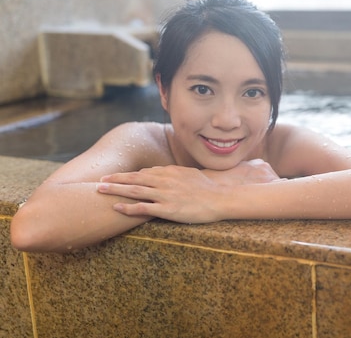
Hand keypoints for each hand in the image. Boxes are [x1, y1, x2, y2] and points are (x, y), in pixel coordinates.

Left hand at [97, 160, 280, 222]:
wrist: (220, 198)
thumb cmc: (208, 188)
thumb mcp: (190, 174)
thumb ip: (175, 173)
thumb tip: (166, 172)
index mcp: (170, 172)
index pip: (144, 172)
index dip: (128, 174)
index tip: (116, 176)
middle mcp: (164, 181)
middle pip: (134, 178)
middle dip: (115, 179)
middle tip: (99, 180)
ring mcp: (165, 194)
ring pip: (134, 190)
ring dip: (115, 190)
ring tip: (100, 190)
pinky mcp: (167, 209)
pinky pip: (143, 208)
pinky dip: (128, 207)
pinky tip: (116, 208)